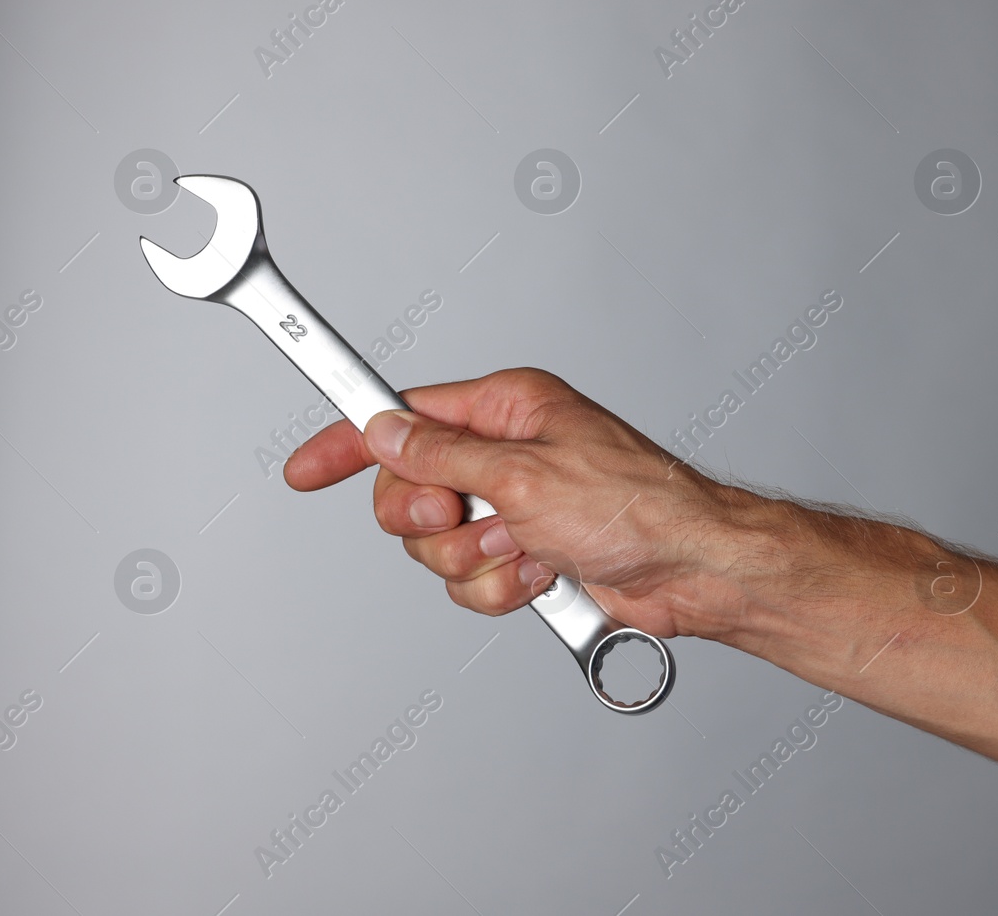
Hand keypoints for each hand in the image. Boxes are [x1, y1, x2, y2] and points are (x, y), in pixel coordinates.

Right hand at [282, 368, 756, 638]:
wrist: (691, 570)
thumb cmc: (636, 505)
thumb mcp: (524, 474)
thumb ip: (443, 456)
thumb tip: (385, 432)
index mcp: (505, 409)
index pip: (404, 416)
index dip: (350, 442)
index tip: (306, 468)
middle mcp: (505, 454)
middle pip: (408, 491)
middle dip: (430, 520)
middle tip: (467, 520)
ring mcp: (514, 509)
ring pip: (436, 547)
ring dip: (476, 559)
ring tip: (527, 547)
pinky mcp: (525, 556)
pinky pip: (471, 582)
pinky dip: (501, 587)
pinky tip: (543, 574)